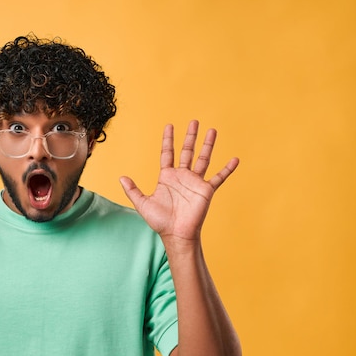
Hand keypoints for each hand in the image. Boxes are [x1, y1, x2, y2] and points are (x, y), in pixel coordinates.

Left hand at [120, 120, 237, 241]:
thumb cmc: (160, 221)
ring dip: (208, 145)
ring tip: (212, 130)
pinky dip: (227, 169)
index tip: (170, 126)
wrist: (176, 234)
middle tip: (194, 121)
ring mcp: (195, 182)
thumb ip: (133, 190)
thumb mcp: (142, 204)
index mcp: (167, 177)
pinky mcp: (206, 190)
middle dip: (190, 136)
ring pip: (203, 159)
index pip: (168, 153)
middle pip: (187, 151)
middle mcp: (182, 177)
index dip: (168, 140)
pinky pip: (219, 177)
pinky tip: (234, 159)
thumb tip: (121, 178)